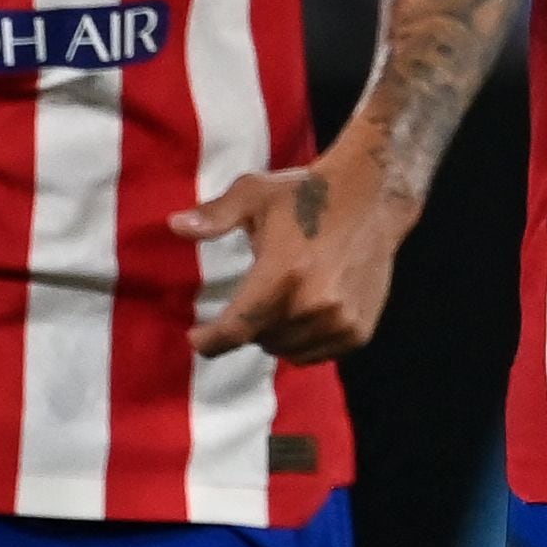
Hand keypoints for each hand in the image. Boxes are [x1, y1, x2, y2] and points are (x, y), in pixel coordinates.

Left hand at [174, 136, 415, 362]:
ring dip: (278, 333)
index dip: (209, 340)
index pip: (235, 329)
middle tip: (261, 292)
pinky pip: (316, 354)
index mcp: (282, 275)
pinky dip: (306, 340)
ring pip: (288, 351)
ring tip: (287, 299)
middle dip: (251, 323)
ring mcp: (338, 321)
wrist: (373, 197)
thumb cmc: (307, 193)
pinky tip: (310, 309)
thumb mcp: (256, 194)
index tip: (196, 338)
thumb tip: (173, 225)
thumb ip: (216, 216)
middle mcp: (311, 305)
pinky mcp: (357, 330)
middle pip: (260, 340)